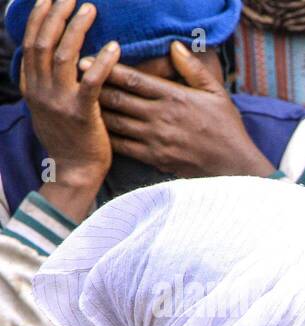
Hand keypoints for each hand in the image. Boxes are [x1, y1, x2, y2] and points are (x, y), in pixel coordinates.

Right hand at [20, 0, 118, 202]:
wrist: (74, 171)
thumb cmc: (68, 139)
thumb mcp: (46, 107)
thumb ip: (45, 82)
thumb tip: (46, 59)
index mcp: (32, 86)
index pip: (31, 43)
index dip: (39, 18)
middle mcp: (41, 90)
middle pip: (44, 43)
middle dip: (56, 15)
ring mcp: (60, 102)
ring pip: (64, 56)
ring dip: (77, 29)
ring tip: (90, 10)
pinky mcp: (82, 114)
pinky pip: (92, 82)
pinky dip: (101, 61)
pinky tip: (113, 46)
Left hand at [97, 41, 273, 178]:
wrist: (236, 167)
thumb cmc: (227, 129)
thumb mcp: (216, 94)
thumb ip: (193, 70)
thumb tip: (174, 46)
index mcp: (174, 97)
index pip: (132, 79)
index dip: (106, 68)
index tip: (87, 60)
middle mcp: (161, 117)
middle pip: (117, 99)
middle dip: (93, 87)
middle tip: (74, 79)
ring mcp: (156, 139)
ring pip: (115, 122)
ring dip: (96, 112)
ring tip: (80, 103)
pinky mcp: (155, 159)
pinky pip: (123, 146)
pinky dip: (107, 137)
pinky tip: (97, 131)